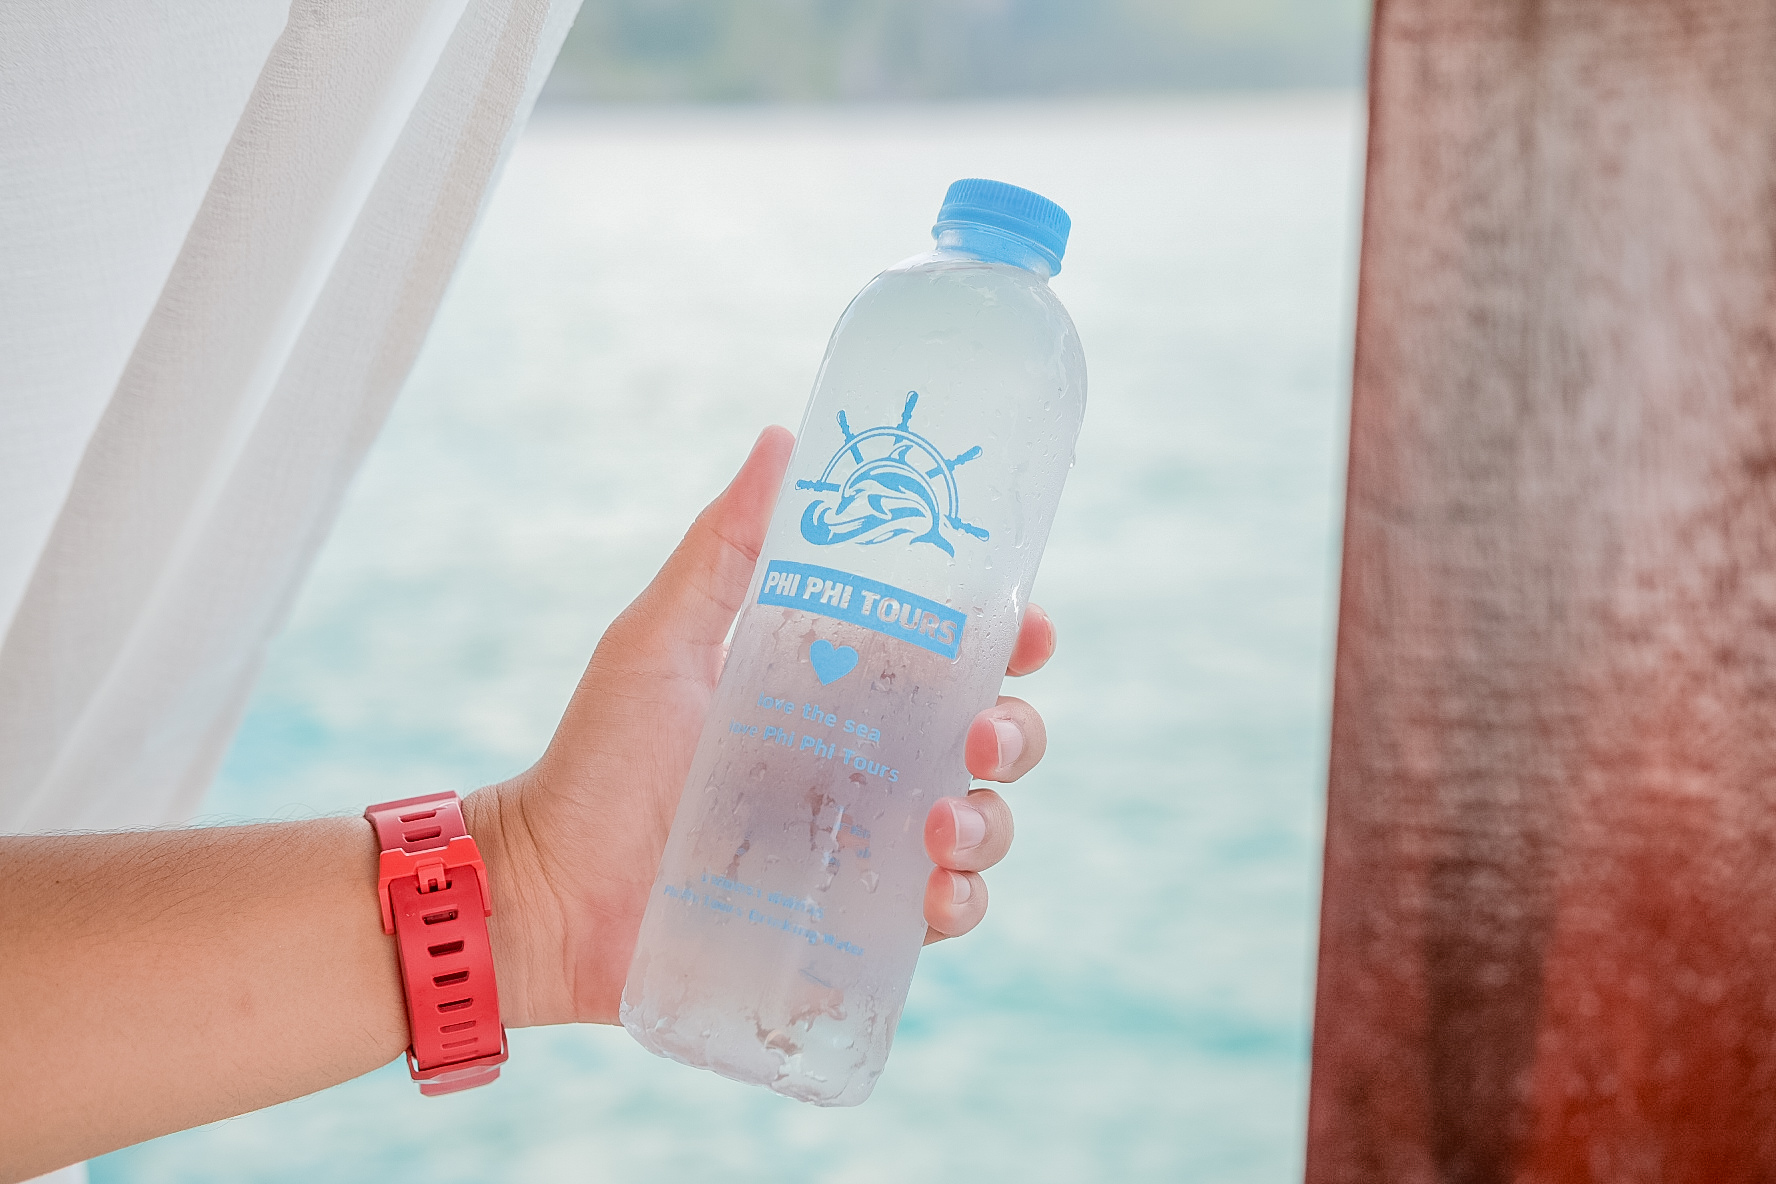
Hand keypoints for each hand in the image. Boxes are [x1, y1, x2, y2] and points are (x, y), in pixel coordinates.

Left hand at [468, 426, 1056, 1026]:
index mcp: (837, 693)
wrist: (546, 892)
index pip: (950, 659)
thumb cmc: (597, 760)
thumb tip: (783, 438)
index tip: (1028, 627)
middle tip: (982, 734)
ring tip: (940, 827)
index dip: (1007, 641)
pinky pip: (939, 915)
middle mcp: (865, 767)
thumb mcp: (662, 640)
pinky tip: (934, 894)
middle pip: (990, 740)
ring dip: (991, 823)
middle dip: (1017, 731)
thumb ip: (724, 549)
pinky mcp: (850, 927)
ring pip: (981, 826)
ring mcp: (863, 848)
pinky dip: (959, 905)